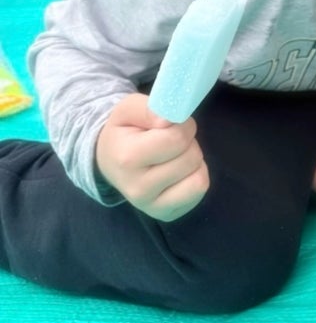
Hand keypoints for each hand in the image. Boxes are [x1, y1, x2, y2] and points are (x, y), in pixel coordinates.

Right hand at [95, 92, 208, 221]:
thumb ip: (150, 108)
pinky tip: (178, 170)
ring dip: (193, 159)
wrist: (109, 160)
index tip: (170, 123)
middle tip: (170, 139)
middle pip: (190, 158)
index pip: (176, 139)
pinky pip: (199, 190)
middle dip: (187, 141)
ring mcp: (152, 207)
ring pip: (199, 177)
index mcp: (128, 159)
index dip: (182, 124)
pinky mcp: (166, 214)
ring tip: (174, 154)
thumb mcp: (128, 108)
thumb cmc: (123, 131)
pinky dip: (195, 174)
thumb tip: (171, 119)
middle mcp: (139, 189)